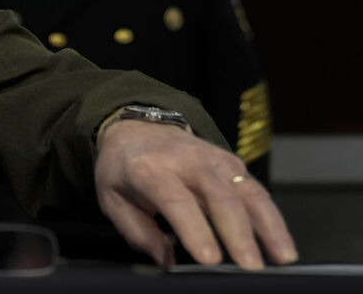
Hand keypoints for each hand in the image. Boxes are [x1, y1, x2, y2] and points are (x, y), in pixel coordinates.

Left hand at [94, 120, 297, 269]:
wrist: (137, 128)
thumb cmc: (123, 169)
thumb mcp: (112, 198)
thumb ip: (138, 232)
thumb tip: (168, 262)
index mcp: (149, 169)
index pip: (176, 200)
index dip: (195, 230)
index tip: (210, 259)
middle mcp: (186, 160)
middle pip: (219, 196)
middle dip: (238, 234)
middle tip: (250, 267)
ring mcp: (214, 159)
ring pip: (247, 191)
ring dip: (268, 226)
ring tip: (282, 258)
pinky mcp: (233, 163)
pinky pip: (256, 191)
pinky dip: (272, 218)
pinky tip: (281, 243)